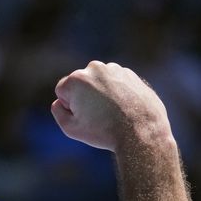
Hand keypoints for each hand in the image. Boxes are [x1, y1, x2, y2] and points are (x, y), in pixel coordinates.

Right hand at [51, 61, 171, 151]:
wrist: (141, 131)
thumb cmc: (104, 132)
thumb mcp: (72, 129)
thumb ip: (58, 112)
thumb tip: (59, 102)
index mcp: (76, 79)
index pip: (62, 91)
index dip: (70, 107)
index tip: (85, 117)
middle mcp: (94, 68)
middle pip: (81, 84)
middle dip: (85, 97)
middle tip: (99, 116)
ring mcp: (114, 69)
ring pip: (99, 83)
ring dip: (101, 95)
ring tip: (113, 113)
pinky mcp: (130, 74)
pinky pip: (116, 83)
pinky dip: (117, 93)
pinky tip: (124, 109)